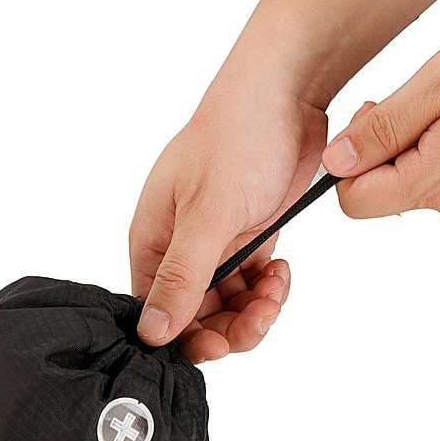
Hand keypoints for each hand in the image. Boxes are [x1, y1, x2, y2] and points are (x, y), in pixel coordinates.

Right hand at [130, 88, 327, 362]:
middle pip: (196, 316)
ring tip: (277, 285)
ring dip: (255, 307)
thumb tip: (152, 332)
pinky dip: (269, 287)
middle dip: (231, 326)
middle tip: (261, 315)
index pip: (156, 312)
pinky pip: (252, 282)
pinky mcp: (248, 235)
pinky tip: (283, 269)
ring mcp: (215, 241)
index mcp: (153, 239)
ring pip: (228, 304)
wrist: (286, 95)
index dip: (186, 338)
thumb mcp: (209, 214)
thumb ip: (183, 276)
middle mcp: (179, 245)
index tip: (220, 345)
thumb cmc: (237, 139)